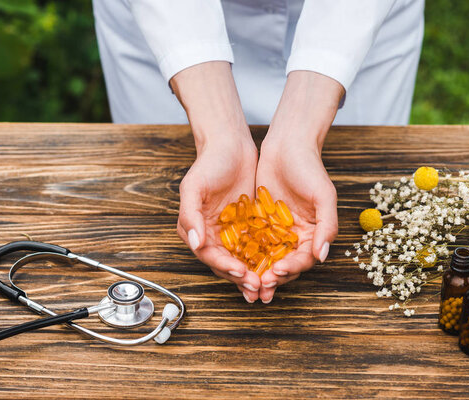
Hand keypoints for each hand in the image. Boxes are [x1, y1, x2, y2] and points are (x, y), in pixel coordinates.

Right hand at [177, 136, 262, 301]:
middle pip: (227, 263)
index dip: (225, 267)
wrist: (231, 144)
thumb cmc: (209, 163)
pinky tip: (277, 265)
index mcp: (196, 229)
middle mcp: (213, 234)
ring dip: (254, 273)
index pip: (210, 255)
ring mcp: (232, 230)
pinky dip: (265, 257)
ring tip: (268, 285)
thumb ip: (191, 215)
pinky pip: (257, 245)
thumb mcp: (194, 186)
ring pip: (243, 259)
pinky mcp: (249, 225)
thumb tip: (195, 243)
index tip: (240, 273)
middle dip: (242, 277)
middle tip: (258, 288)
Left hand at [254, 71, 342, 302]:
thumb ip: (327, 226)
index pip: (303, 259)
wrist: (287, 144)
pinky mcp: (259, 221)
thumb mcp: (324, 196)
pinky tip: (234, 261)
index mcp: (314, 233)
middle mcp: (296, 235)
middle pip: (284, 264)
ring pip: (266, 257)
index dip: (291, 269)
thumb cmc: (310, 168)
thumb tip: (322, 256)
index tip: (277, 273)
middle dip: (272, 277)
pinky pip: (251, 241)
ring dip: (257, 271)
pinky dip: (245, 253)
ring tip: (246, 282)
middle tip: (258, 286)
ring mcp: (276, 229)